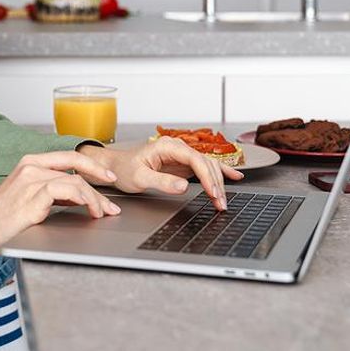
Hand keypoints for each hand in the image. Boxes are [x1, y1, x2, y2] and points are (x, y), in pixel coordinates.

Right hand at [0, 151, 119, 263]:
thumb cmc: (1, 220)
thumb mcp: (29, 199)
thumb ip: (52, 192)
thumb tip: (78, 196)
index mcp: (29, 163)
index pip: (69, 156)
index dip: (92, 165)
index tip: (108, 177)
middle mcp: (31, 166)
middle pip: (76, 167)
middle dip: (99, 185)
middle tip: (111, 205)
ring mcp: (32, 178)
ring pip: (76, 181)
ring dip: (94, 199)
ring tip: (101, 213)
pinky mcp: (33, 194)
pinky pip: (68, 190)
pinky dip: (83, 199)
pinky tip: (88, 209)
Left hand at [78, 138, 243, 210]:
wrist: (115, 167)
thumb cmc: (123, 170)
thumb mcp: (139, 178)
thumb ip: (161, 182)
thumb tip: (183, 186)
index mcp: (167, 146)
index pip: (196, 160)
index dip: (208, 177)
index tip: (214, 193)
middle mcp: (177, 147)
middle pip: (205, 164)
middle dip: (216, 184)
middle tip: (220, 204)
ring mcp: (181, 155)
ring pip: (207, 166)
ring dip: (218, 183)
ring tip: (222, 201)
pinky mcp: (182, 163)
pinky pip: (204, 167)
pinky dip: (220, 172)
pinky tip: (234, 177)